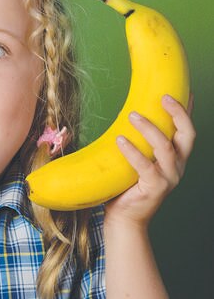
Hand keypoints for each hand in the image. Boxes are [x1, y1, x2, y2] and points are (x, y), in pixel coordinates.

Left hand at [105, 94, 195, 228]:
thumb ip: (139, 142)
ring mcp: (169, 178)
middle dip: (179, 113)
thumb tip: (127, 115)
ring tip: (132, 115)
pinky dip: (132, 151)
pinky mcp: (154, 188)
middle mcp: (177, 167)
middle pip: (188, 135)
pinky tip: (120, 140)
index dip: (188, 110)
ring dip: (150, 128)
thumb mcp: (137, 160)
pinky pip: (145, 166)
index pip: (187, 130)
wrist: (124, 218)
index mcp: (176, 158)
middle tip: (163, 97)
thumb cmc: (127, 186)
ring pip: (165, 147)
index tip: (183, 89)